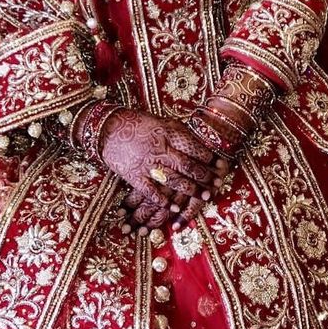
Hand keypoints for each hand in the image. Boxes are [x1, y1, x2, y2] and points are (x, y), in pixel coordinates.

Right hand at [100, 109, 217, 231]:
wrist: (106, 128)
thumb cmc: (135, 123)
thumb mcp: (159, 121)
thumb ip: (177, 132)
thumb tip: (197, 140)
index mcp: (167, 132)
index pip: (193, 147)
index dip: (208, 157)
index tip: (220, 163)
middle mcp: (160, 148)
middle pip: (187, 165)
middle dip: (204, 176)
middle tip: (217, 183)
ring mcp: (147, 163)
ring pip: (174, 180)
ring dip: (191, 190)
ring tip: (205, 196)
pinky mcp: (135, 176)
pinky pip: (152, 192)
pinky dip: (164, 201)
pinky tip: (174, 207)